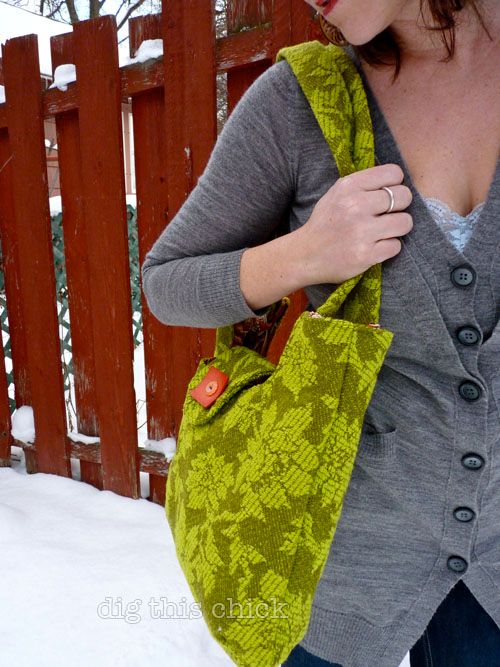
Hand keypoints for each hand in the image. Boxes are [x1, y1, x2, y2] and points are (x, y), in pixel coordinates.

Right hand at [292, 163, 412, 285]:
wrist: (304, 256)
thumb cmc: (325, 224)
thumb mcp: (336, 194)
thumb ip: (362, 185)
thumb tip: (396, 181)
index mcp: (348, 186)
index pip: (394, 174)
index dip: (395, 184)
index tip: (387, 195)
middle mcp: (355, 206)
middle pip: (404, 197)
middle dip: (400, 206)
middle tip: (388, 215)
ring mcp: (361, 231)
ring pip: (405, 222)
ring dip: (398, 228)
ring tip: (384, 231)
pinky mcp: (366, 255)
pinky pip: (396, 246)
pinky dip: (389, 247)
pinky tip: (375, 247)